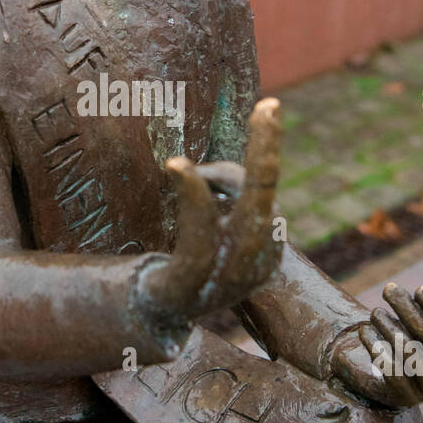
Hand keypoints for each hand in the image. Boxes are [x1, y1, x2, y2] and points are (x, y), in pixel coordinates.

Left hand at [135, 98, 282, 328]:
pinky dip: (193, 198)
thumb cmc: (185, 260)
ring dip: (223, 177)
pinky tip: (179, 167)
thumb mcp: (206, 217)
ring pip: (241, 218)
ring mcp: (229, 277)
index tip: (267, 106)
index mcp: (265, 243)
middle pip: (266, 198)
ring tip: (185, 159)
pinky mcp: (194, 283)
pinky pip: (199, 238)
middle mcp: (256, 261)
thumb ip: (212, 187)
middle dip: (268, 150)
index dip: (257, 151)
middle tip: (269, 106)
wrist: (154, 316)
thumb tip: (198, 169)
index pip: (261, 189)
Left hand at [327, 282, 422, 407]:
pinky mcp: (406, 399)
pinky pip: (393, 374)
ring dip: (390, 328)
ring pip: (410, 355)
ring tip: (375, 312)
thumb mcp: (417, 323)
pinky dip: (378, 349)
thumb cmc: (403, 340)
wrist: (379, 378)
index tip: (421, 289)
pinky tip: (364, 331)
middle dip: (409, 311)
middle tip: (389, 290)